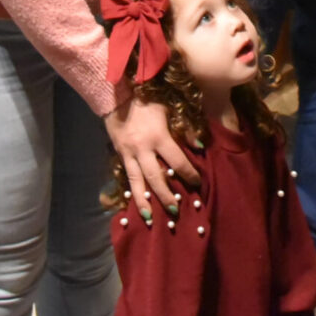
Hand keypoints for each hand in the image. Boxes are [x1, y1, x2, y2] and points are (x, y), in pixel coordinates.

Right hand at [105, 96, 199, 224]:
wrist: (115, 96)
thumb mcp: (167, 110)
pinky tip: (136, 205)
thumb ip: (184, 128)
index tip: (197, 183)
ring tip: (152, 218)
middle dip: (166, 195)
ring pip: (138, 182)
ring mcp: (129, 154)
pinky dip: (132, 193)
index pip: (177, 161)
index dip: (188, 174)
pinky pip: (127, 177)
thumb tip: (199, 145)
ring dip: (145, 201)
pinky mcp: (120, 155)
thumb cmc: (146, 102)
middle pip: (156, 177)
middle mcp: (143, 149)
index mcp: (158, 136)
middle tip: (176, 210)